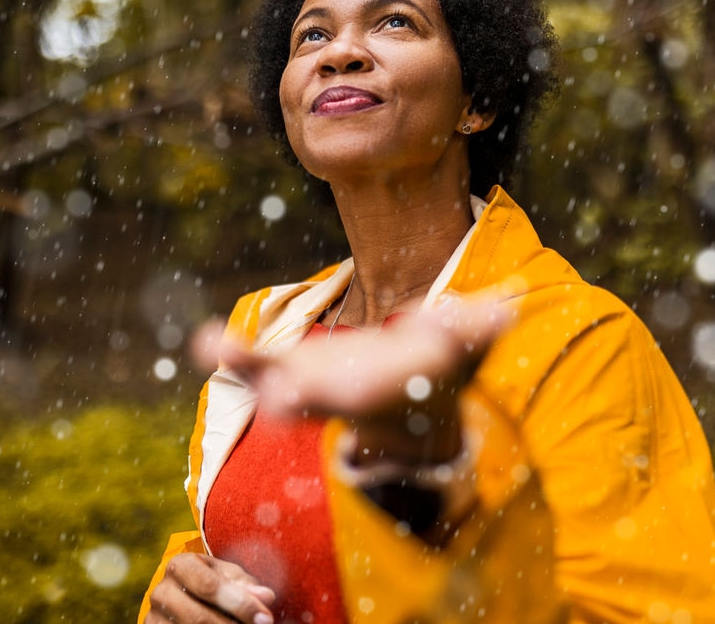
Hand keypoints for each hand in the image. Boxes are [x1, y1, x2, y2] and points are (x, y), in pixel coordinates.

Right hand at [144, 552, 275, 622]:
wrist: (182, 597)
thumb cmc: (212, 583)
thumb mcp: (227, 577)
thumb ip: (245, 586)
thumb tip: (266, 597)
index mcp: (180, 565)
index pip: (210, 586)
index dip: (240, 604)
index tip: (265, 619)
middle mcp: (162, 591)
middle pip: (199, 617)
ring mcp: (154, 617)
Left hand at [193, 294, 513, 463]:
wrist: (406, 409)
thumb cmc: (438, 374)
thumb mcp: (463, 351)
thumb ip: (481, 328)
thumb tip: (510, 304)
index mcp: (382, 391)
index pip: (367, 393)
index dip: (358, 387)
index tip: (350, 385)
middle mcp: (341, 396)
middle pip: (315, 400)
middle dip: (297, 396)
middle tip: (275, 397)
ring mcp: (310, 386)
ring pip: (273, 382)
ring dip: (246, 365)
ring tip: (210, 344)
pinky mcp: (290, 369)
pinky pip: (256, 365)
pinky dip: (233, 354)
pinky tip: (204, 339)